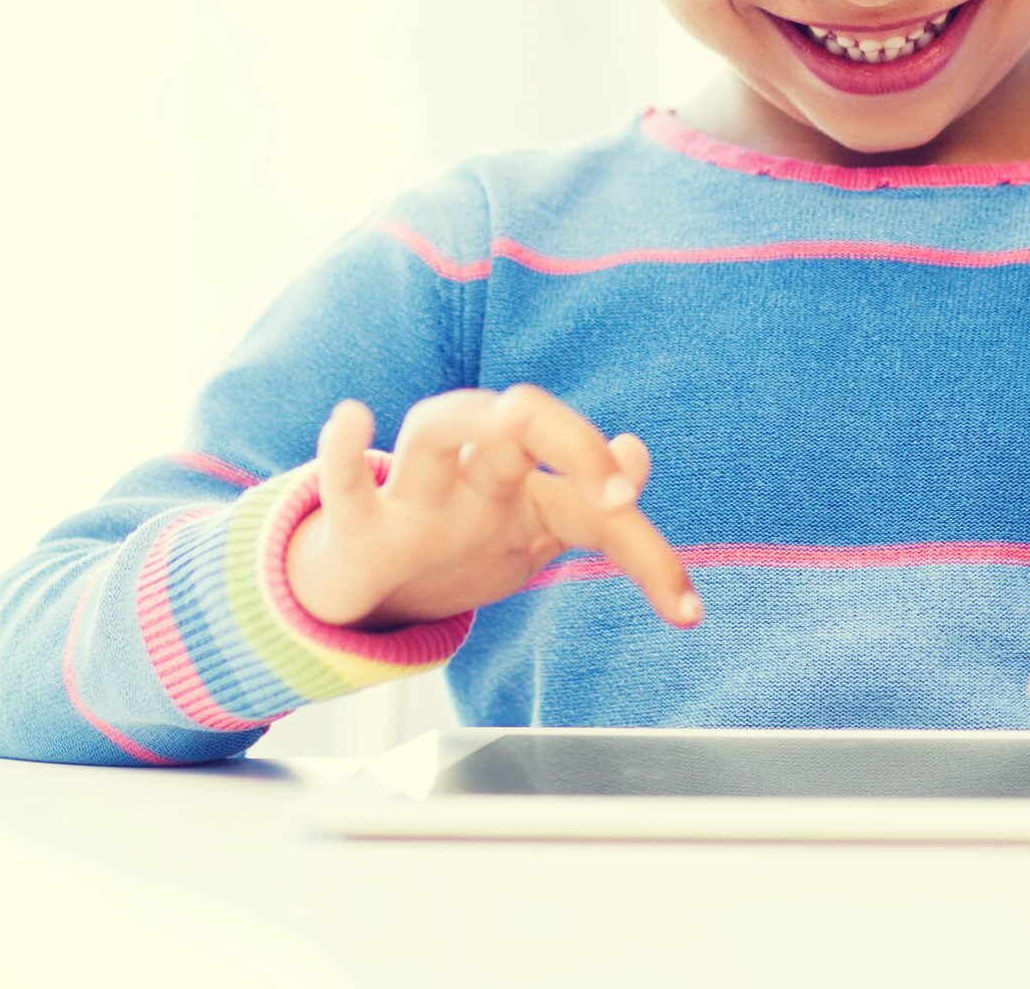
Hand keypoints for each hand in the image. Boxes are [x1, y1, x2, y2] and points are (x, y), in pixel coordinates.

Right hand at [282, 384, 701, 633]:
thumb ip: (590, 501)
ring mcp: (413, 495)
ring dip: (468, 419)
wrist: (362, 589)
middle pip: (523, 422)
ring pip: (435, 427)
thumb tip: (638, 453)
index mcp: (522, 488)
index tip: (689, 614)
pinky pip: (341, 482)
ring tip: (505, 416)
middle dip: (573, 442)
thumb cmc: (452, 546)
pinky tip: (351, 421)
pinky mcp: (355, 526)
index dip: (649, 555)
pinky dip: (340, 453)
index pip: (597, 505)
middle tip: (615, 500)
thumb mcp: (527, 529)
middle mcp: (472, 477)